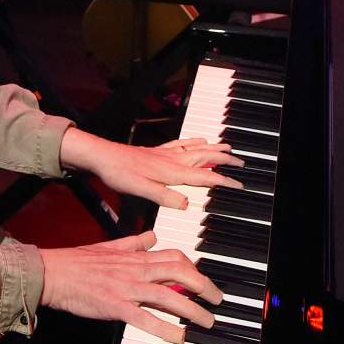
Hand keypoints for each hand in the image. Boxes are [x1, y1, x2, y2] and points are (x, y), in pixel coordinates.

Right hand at [38, 231, 223, 342]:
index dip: (194, 267)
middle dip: (204, 286)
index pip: (174, 256)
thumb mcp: (109, 245)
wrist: (53, 273)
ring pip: (168, 296)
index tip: (202, 280)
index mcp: (135, 256)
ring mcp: (127, 288)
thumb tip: (152, 236)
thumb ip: (133, 242)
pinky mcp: (115, 306)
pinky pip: (145, 318)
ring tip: (207, 322)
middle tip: (216, 300)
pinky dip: (165, 328)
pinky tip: (179, 337)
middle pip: (180, 273)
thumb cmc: (78, 262)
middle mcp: (135, 270)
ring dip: (193, 310)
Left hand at [58, 127, 242, 209]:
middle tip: (241, 162)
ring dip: (213, 148)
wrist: (103, 157)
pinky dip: (194, 141)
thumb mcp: (141, 190)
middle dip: (225, 160)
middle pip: (205, 158)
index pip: (204, 177)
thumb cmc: (120, 173)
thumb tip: (185, 204)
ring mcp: (165, 154)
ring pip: (196, 149)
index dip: (223, 181)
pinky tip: (199, 139)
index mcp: (171, 172)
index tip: (238, 185)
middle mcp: (172, 161)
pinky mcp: (157, 151)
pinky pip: (182, 144)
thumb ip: (164, 197)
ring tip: (228, 147)